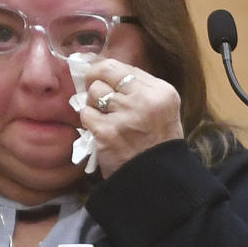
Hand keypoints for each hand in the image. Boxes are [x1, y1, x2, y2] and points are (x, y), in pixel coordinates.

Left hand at [80, 58, 183, 177]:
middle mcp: (144, 99)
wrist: (154, 179)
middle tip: (91, 88)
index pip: (124, 67)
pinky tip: (99, 130)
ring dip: (93, 104)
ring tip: (102, 117)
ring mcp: (125, 115)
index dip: (106, 71)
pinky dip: (89, 122)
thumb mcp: (161, 109)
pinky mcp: (107, 132)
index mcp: (161, 91)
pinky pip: (86, 114)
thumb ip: (140, 89)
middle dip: (94, 79)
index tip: (100, 77)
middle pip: (106, 72)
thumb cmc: (156, 143)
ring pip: (94, 92)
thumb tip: (106, 70)